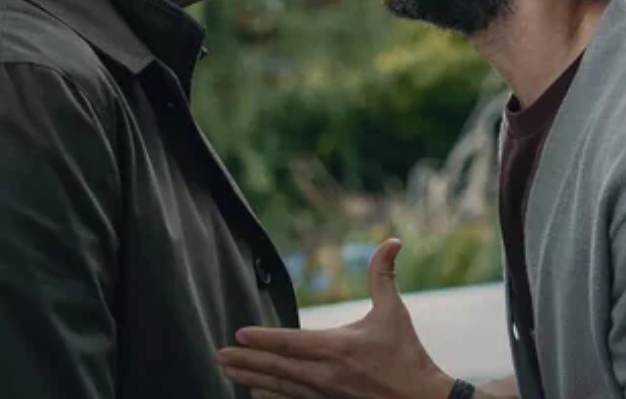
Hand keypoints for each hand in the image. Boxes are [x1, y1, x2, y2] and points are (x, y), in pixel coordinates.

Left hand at [216, 238, 454, 398]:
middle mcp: (325, 374)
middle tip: (218, 354)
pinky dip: (270, 397)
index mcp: (337, 348)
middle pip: (276, 367)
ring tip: (228, 370)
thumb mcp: (394, 312)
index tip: (239, 333)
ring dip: (251, 377)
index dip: (264, 338)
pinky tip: (254, 392)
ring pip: (279, 387)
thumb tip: (392, 241)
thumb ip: (384, 276)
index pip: (291, 342)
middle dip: (245, 360)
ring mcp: (324, 394)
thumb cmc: (407, 355)